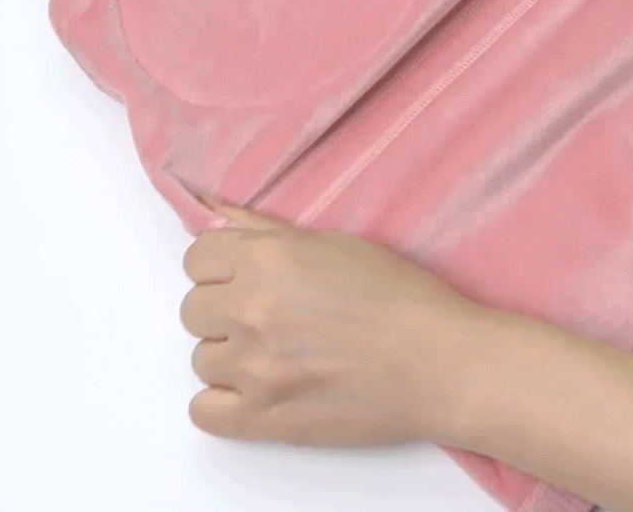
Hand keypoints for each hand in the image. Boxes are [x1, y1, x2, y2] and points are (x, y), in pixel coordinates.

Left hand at [180, 201, 478, 447]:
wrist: (439, 362)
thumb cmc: (400, 297)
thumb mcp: (336, 244)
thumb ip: (268, 231)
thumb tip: (217, 214)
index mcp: (269, 258)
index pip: (196, 258)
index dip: (219, 266)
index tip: (242, 275)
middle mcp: (251, 308)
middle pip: (193, 309)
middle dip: (225, 309)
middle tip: (269, 315)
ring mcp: (253, 367)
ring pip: (200, 359)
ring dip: (231, 355)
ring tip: (278, 353)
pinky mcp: (262, 418)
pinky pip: (203, 411)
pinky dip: (225, 401)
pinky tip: (260, 388)